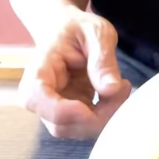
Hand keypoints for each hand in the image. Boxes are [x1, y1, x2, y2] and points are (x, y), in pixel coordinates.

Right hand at [19, 9, 131, 139]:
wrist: (66, 30)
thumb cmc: (77, 28)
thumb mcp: (96, 32)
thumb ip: (102, 59)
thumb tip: (110, 89)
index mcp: (39, 69)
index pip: (35, 99)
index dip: (62, 111)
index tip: (90, 106)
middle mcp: (40, 96)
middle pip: (61, 124)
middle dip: (97, 115)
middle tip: (122, 87)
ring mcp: (54, 109)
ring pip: (77, 130)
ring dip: (106, 116)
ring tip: (122, 86)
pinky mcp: (70, 115)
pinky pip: (88, 126)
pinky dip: (107, 115)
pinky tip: (117, 93)